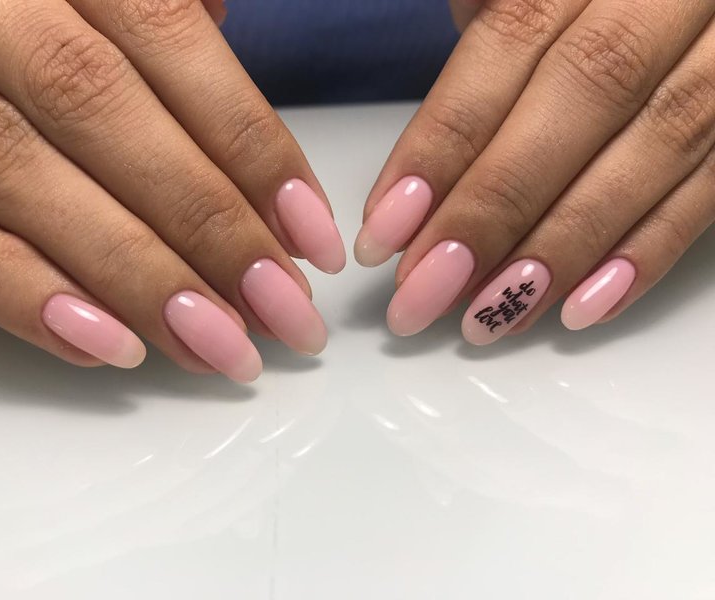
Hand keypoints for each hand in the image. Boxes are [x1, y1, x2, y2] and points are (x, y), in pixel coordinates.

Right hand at [0, 0, 345, 381]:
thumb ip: (151, 0)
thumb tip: (222, 39)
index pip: (164, 38)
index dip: (248, 144)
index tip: (311, 237)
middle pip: (98, 113)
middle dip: (204, 227)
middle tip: (282, 313)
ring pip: (15, 175)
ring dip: (131, 278)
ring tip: (217, 347)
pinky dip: (20, 293)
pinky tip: (107, 346)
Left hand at [357, 0, 714, 343]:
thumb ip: (484, 36)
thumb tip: (419, 172)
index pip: (510, 43)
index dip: (443, 143)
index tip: (386, 230)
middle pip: (581, 98)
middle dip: (493, 210)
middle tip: (424, 293)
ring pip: (656, 146)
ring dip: (563, 247)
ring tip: (489, 316)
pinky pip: (714, 183)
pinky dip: (648, 251)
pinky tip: (583, 307)